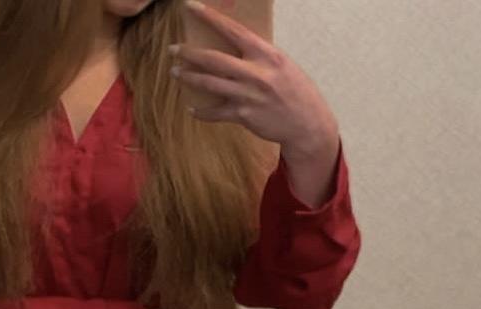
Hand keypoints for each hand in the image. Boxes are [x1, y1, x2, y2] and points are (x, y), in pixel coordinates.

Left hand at [169, 0, 338, 157]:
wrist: (307, 124)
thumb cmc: (296, 92)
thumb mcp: (282, 66)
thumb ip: (259, 57)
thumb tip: (235, 49)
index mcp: (267, 55)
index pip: (234, 30)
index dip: (211, 18)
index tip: (191, 7)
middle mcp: (256, 73)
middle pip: (214, 59)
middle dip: (189, 53)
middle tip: (173, 49)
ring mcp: (248, 95)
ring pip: (210, 83)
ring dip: (189, 77)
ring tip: (175, 73)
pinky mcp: (243, 115)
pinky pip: (215, 112)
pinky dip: (202, 112)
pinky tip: (192, 109)